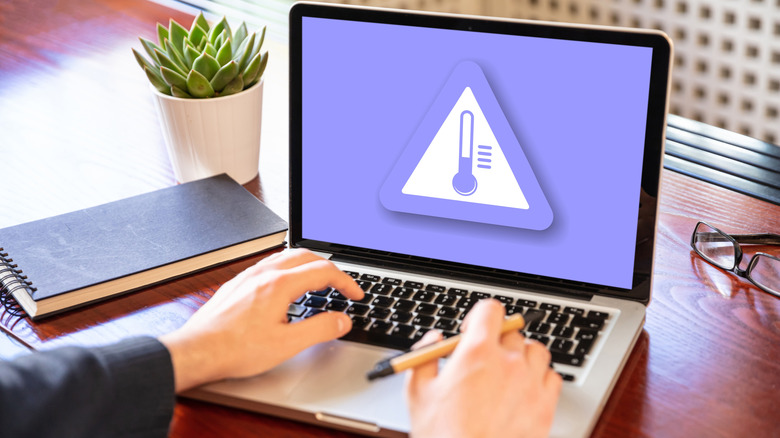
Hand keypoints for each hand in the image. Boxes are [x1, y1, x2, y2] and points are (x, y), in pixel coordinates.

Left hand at [159, 248, 363, 391]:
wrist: (198, 351)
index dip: (346, 282)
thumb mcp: (287, 344)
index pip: (323, 271)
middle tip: (342, 285)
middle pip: (306, 255)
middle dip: (330, 268)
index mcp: (279, 285)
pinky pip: (270, 264)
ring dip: (309, 264)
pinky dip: (289, 269)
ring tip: (319, 281)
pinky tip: (287, 286)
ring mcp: (248, 276)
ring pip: (286, 256)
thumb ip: (319, 329)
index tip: (355, 294)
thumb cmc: (235, 349)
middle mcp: (263, 274)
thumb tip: (342, 320)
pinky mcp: (238, 284)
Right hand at [405, 299, 561, 437]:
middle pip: (512, 331)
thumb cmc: (443, 435)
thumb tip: (434, 339)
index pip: (491, 310)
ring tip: (507, 372)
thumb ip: (425, 356)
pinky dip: (540, 378)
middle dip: (497, 340)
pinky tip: (524, 390)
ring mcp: (530, 384)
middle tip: (485, 359)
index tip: (473, 330)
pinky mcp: (545, 406)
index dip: (480, 316)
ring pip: (536, 351)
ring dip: (523, 356)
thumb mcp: (418, 392)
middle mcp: (509, 363)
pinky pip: (552, 377)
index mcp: (477, 353)